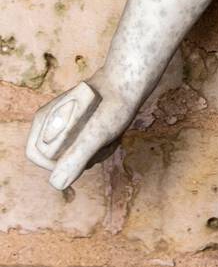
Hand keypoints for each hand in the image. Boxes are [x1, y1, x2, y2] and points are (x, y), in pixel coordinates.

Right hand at [26, 73, 136, 190]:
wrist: (132, 82)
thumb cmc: (114, 102)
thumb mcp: (96, 132)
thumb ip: (76, 156)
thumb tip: (56, 184)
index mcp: (44, 120)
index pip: (36, 155)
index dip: (55, 164)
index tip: (80, 156)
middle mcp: (52, 123)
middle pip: (57, 158)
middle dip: (83, 157)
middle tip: (102, 140)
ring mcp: (68, 126)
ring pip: (76, 156)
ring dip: (96, 152)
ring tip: (110, 135)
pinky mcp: (82, 127)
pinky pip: (87, 149)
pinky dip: (101, 146)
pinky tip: (113, 135)